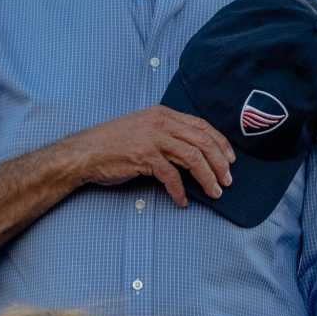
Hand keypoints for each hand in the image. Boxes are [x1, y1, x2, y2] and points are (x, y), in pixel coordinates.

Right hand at [68, 106, 234, 208]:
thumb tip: (194, 154)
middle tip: (228, 181)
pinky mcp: (144, 157)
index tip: (231, 160)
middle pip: (202, 141)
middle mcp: (161, 123)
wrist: (85, 152)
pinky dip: (180, 191)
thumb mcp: (144, 129)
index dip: (221, 143)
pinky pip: (170, 176)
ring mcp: (152, 138)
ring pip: (192, 157)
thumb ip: (167, 135)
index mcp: (163, 114)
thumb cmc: (114, 143)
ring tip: (214, 192)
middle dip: (220, 163)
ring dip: (207, 177)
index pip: (202, 126)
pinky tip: (182, 201)